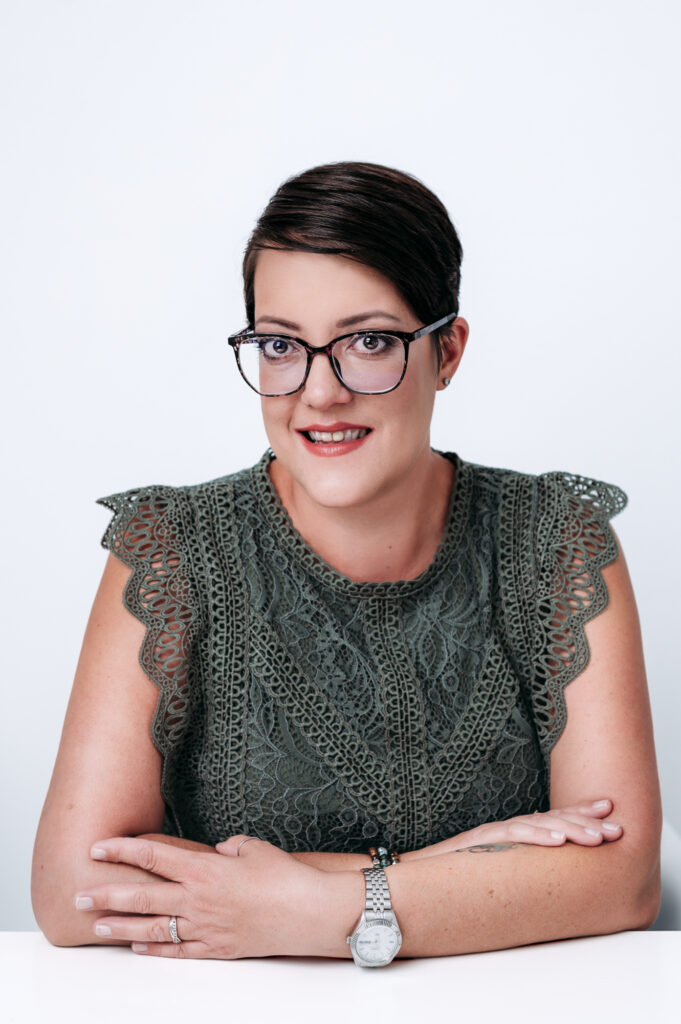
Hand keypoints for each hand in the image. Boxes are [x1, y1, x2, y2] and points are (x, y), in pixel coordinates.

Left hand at [73, 833, 336, 958]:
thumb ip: (229, 847)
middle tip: (80, 897)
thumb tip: (219, 853)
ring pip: (153, 928)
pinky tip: (139, 948)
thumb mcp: (253, 847)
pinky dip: (156, 949)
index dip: (122, 851)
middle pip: (142, 897)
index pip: (153, 857)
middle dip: (107, 896)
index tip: (98, 847)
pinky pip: (179, 950)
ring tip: (97, 928)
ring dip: (122, 928)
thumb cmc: (284, 876)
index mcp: (205, 869)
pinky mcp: (216, 947)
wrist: (308, 912)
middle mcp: (197, 900)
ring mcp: (205, 927)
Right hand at [414, 798, 622, 857]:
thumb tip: (533, 873)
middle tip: (614, 825)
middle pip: (548, 819)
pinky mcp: (477, 842)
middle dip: (584, 820)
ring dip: (570, 829)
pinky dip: (535, 836)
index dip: (577, 813)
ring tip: (596, 836)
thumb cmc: (440, 878)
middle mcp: (499, 830)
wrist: (403, 877)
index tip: (605, 808)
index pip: (547, 820)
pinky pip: (510, 836)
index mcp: (504, 836)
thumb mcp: (483, 871)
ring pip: (536, 825)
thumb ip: (506, 864)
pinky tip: (557, 840)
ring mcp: (488, 833)